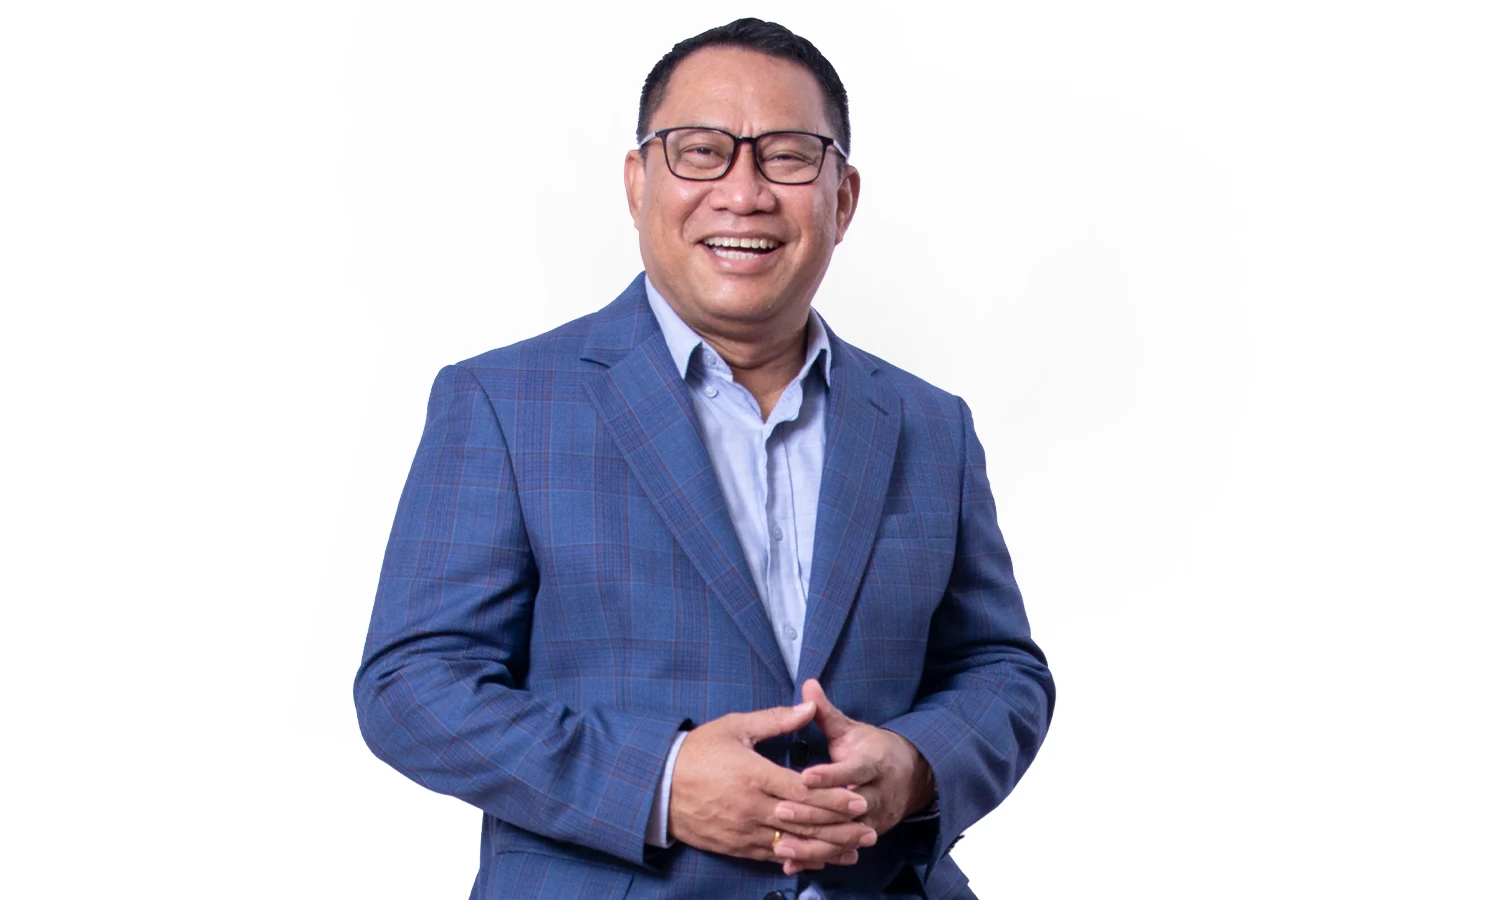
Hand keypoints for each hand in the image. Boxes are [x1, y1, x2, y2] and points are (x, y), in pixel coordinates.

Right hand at [668, 701, 875, 871]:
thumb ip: (777, 720)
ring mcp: (743, 830)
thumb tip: (810, 706)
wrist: (656, 786)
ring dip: (826, 849)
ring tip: (854, 850)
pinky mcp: (735, 846)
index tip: (859, 800)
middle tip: (869, 829)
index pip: (804, 792)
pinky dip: (799, 859)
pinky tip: (820, 860)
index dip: (834, 798)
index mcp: (754, 775)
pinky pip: (772, 857)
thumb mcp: (735, 727)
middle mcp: (751, 807)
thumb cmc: (697, 751)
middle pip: (804, 822)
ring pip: (793, 845)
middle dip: (840, 828)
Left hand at [775, 680, 935, 873]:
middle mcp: (878, 794)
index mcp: (875, 763)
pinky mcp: (866, 836)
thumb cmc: (872, 749)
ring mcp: (874, 819)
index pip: (854, 770)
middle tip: (781, 811)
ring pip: (844, 835)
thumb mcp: (852, 729)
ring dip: (813, 843)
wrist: (910, 776)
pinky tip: (790, 861)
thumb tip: (807, 685)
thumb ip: (826, 712)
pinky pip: (840, 850)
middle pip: (847, 807)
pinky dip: (816, 857)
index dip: (831, 775)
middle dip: (814, 811)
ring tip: (782, 843)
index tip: (805, 776)